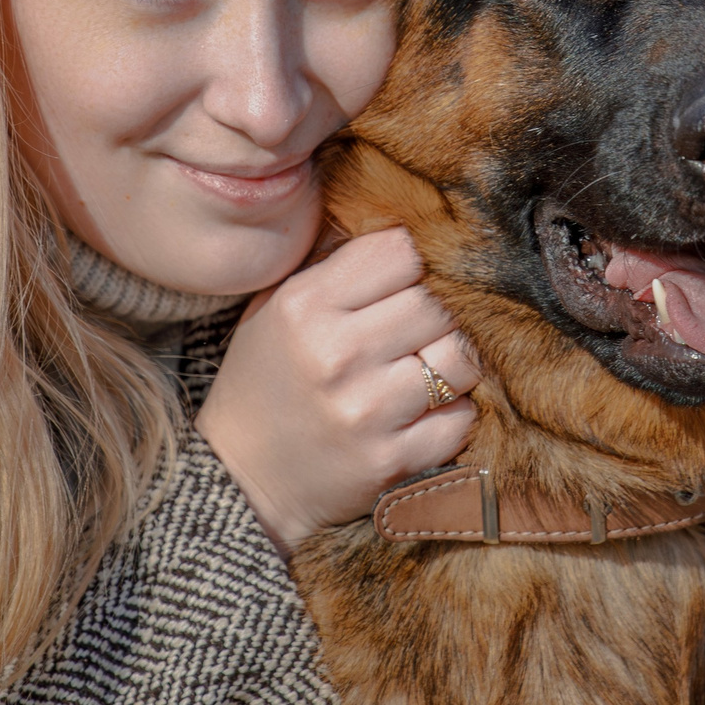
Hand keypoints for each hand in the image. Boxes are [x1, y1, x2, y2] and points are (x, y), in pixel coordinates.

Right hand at [196, 228, 482, 552]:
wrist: (243, 479)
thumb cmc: (267, 381)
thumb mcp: (276, 308)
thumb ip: (333, 263)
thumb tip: (403, 225)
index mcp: (306, 306)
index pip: (400, 251)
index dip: (414, 262)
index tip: (407, 281)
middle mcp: (337, 354)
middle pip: (436, 303)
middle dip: (437, 314)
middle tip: (420, 330)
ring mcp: (367, 410)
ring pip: (460, 359)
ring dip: (453, 362)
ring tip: (426, 368)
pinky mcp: (391, 460)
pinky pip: (460, 418)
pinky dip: (452, 414)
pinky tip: (423, 413)